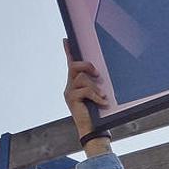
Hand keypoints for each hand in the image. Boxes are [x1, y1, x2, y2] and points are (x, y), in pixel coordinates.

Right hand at [62, 39, 111, 155]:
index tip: (66, 40)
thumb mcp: (97, 93)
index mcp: (75, 83)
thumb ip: (96, 83)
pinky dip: (97, 96)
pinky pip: (86, 90)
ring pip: (82, 79)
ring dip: (95, 87)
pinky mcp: (71, 99)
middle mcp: (69, 86)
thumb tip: (101, 74)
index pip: (71, 64)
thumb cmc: (97, 111)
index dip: (68, 51)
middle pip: (74, 66)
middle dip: (87, 66)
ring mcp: (69, 92)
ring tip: (102, 97)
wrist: (92, 128)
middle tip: (98, 74)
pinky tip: (103, 102)